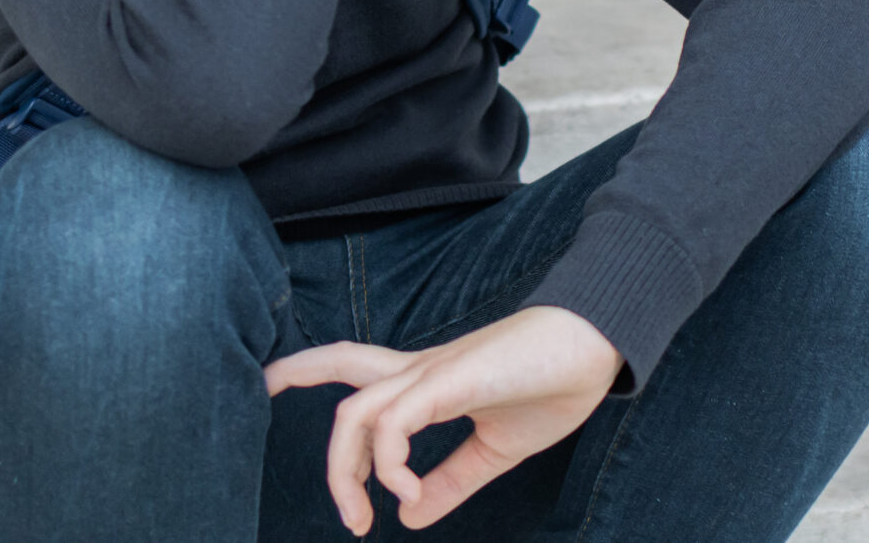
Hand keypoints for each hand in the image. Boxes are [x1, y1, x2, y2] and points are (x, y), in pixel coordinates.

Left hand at [265, 306, 624, 534]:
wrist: (598, 348)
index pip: (358, 366)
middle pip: (344, 375)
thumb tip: (409, 517)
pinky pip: (394, 422)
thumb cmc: (554, 386)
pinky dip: (388, 465)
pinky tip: (409, 493)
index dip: (309, 367)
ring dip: (343, 471)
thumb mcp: (495, 450)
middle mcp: (422, 371)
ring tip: (361, 520)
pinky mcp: (449, 380)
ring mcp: (433, 373)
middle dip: (305, 395)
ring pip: (356, 411)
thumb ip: (452, 480)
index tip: (270, 384)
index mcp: (431, 381)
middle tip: (319, 478)